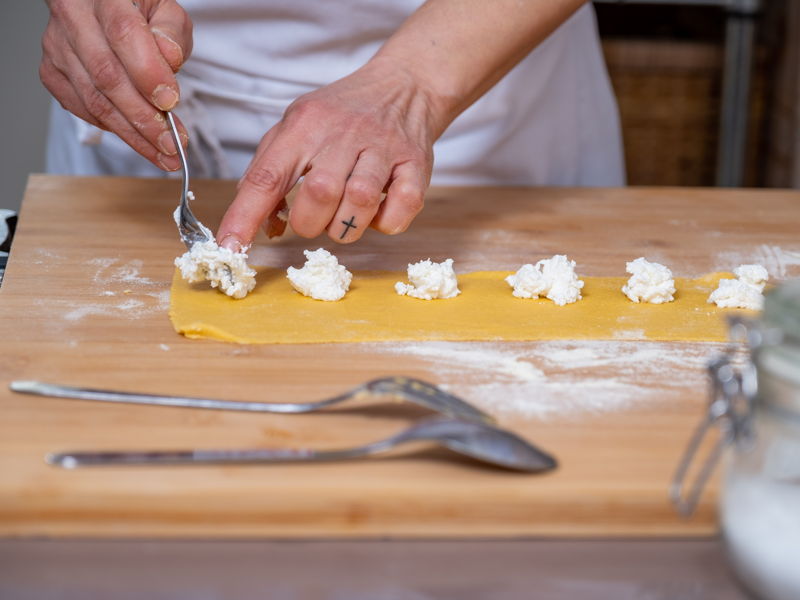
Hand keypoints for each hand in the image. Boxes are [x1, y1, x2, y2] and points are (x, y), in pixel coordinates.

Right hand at [40, 0, 191, 170]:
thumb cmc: (137, 10)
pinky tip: (138, 138)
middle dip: (144, 119)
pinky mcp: (52, 73)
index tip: (170, 103)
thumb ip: (172, 31)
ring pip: (95, 101)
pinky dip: (113, 128)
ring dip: (133, 135)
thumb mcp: (166, 10)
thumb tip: (169, 58)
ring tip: (163, 153)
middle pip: (107, 77)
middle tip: (172, 144)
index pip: (124, 35)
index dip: (148, 74)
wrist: (100, 6)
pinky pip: (83, 110)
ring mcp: (58, 48)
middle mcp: (73, 19)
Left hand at [216, 57, 443, 248]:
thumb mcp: (296, 126)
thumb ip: (271, 171)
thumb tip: (262, 225)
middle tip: (313, 218)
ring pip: (359, 203)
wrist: (403, 86)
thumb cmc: (342, 114)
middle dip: (309, 223)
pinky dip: (386, 222)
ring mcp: (384, 148)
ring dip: (346, 226)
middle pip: (319, 195)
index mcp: (305, 125)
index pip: (267, 176)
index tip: (229, 248)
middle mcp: (344, 133)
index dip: (245, 217)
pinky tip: (377, 211)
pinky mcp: (416, 164)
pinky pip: (401, 208)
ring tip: (344, 216)